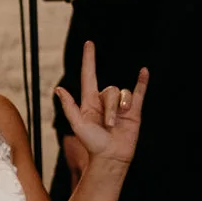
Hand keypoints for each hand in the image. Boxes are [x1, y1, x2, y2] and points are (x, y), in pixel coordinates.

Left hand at [53, 42, 143, 178]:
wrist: (111, 157)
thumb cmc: (92, 144)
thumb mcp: (78, 125)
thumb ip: (69, 107)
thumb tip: (58, 89)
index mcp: (89, 102)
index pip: (89, 75)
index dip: (89, 59)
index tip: (89, 44)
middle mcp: (104, 101)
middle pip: (110, 90)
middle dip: (110, 107)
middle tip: (108, 124)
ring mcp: (120, 105)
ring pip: (122, 93)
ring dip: (120, 107)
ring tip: (118, 123)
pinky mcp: (134, 110)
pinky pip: (138, 91)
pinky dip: (142, 81)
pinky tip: (144, 71)